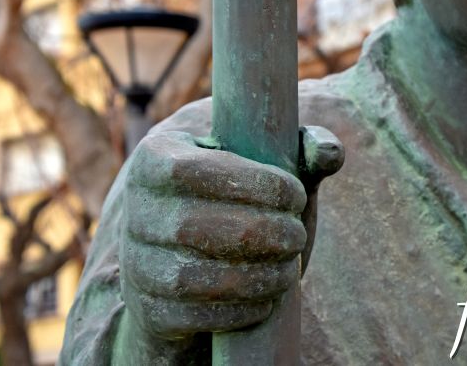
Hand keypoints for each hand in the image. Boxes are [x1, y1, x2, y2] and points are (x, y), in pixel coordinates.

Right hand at [119, 122, 341, 340]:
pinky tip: (268, 298)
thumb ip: (301, 150)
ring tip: (289, 268)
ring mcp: (136, 264)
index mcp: (154, 159)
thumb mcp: (264, 167)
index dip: (254, 184)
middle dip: (261, 232)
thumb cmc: (239, 198)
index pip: (195, 170)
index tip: (296, 196)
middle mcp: (135, 211)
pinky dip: (238, 310)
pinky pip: (191, 316)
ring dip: (254, 275)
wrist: (192, 255)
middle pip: (193, 225)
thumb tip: (331, 151)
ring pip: (190, 276)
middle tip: (297, 234)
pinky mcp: (148, 309)